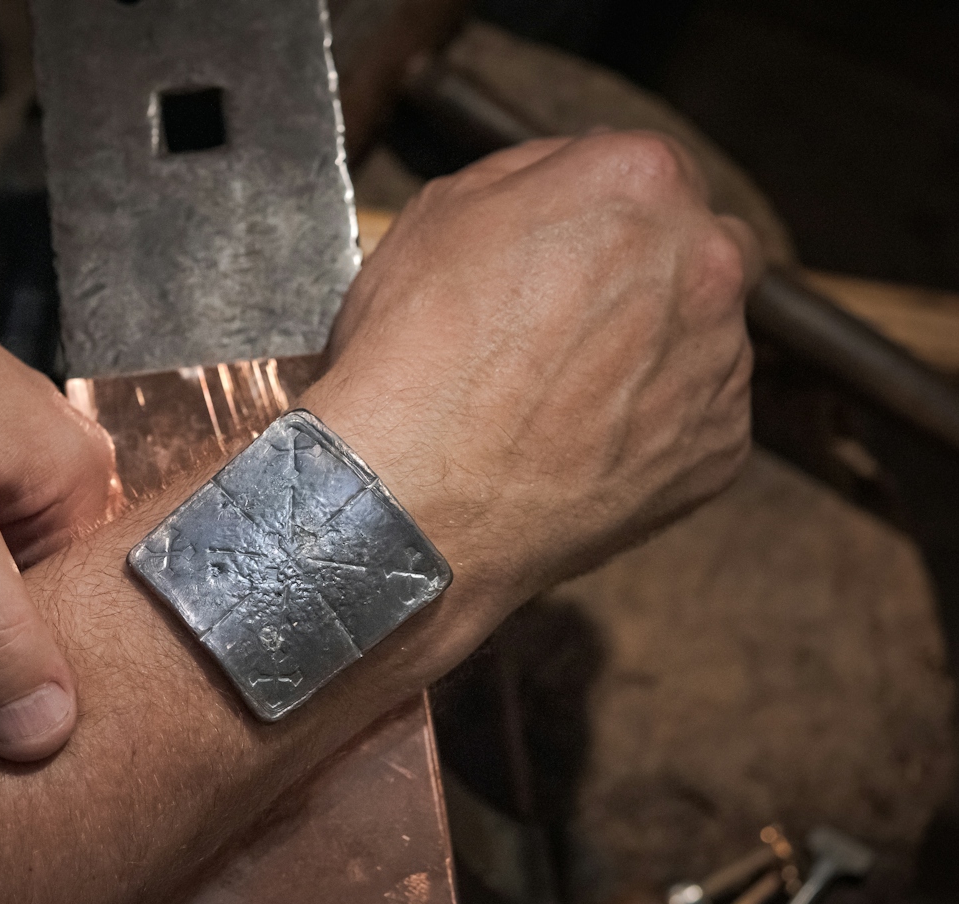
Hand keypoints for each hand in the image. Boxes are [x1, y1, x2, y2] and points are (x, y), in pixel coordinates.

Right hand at [305, 131, 759, 647]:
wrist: (413, 500)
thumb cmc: (412, 361)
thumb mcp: (435, 216)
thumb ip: (528, 177)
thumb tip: (564, 176)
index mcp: (640, 184)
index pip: (652, 174)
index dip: (602, 214)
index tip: (568, 253)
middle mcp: (705, 263)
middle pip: (700, 249)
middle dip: (652, 275)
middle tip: (574, 324)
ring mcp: (721, 362)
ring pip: (706, 337)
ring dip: (656, 353)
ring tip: (566, 397)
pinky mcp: (720, 448)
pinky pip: (698, 420)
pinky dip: (654, 427)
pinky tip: (584, 443)